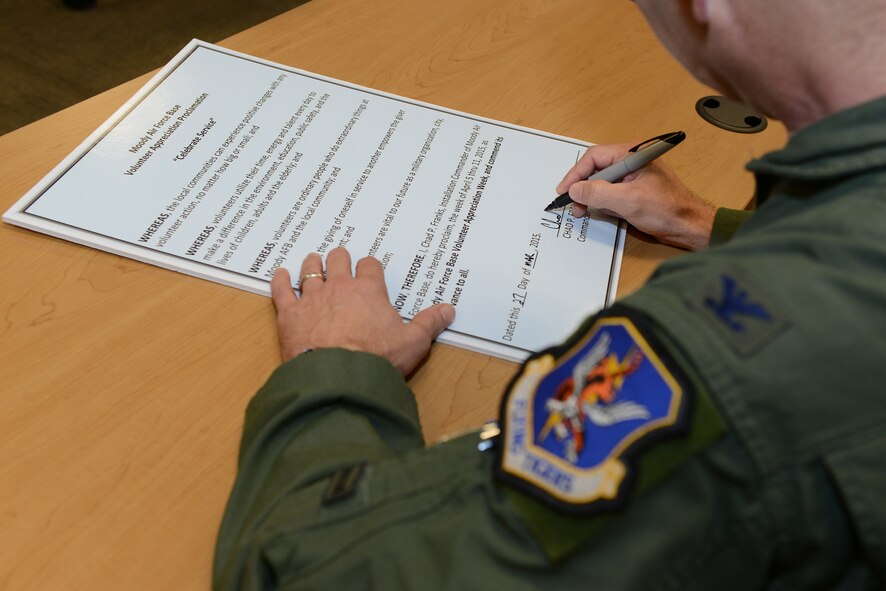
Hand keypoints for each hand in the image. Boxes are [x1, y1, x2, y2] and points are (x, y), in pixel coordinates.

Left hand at [270, 247, 454, 374]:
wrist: (339, 375)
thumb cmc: (378, 358)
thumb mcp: (413, 342)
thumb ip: (429, 323)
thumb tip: (448, 310)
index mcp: (370, 291)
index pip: (370, 266)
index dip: (369, 266)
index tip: (368, 268)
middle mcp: (340, 287)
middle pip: (338, 260)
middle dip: (339, 258)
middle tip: (338, 258)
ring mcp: (313, 298)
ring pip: (310, 270)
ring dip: (312, 264)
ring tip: (312, 260)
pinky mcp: (290, 314)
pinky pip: (282, 290)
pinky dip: (280, 281)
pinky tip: (280, 274)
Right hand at [556, 143, 715, 250]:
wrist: (689, 227)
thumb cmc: (667, 210)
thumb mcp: (627, 201)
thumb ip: (598, 193)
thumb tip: (575, 189)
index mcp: (632, 155)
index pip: (595, 157)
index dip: (576, 173)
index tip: (564, 189)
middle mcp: (632, 162)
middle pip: (596, 169)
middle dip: (582, 187)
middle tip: (572, 204)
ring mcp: (633, 177)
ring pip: (602, 182)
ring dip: (590, 197)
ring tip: (582, 211)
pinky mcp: (634, 191)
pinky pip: (611, 192)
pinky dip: (601, 202)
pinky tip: (597, 212)